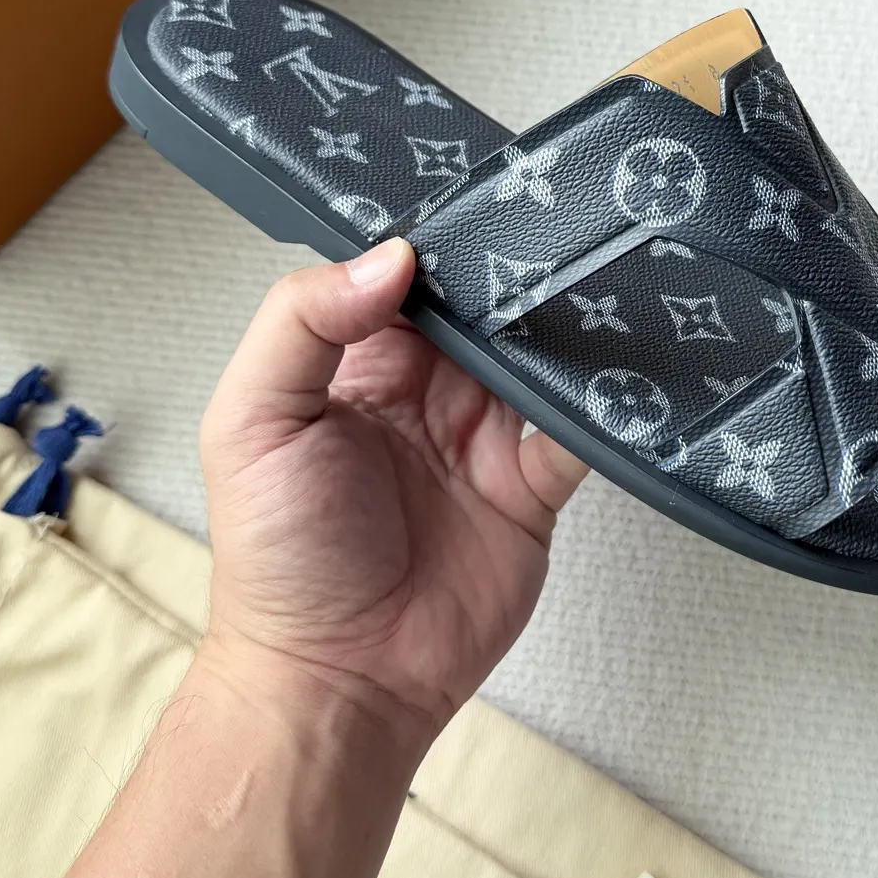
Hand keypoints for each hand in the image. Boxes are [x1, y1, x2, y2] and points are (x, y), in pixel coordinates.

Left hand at [199, 238, 586, 745]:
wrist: (335, 682)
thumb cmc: (276, 558)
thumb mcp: (253, 420)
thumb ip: (304, 323)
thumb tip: (393, 254)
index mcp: (356, 364)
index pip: (405, 278)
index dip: (436, 238)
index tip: (475, 195)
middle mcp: (425, 392)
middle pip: (483, 309)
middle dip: (514, 271)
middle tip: (555, 226)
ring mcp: (483, 441)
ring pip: (539, 358)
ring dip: (564, 326)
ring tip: (597, 280)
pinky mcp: (532, 493)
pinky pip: (580, 435)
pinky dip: (607, 406)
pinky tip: (625, 372)